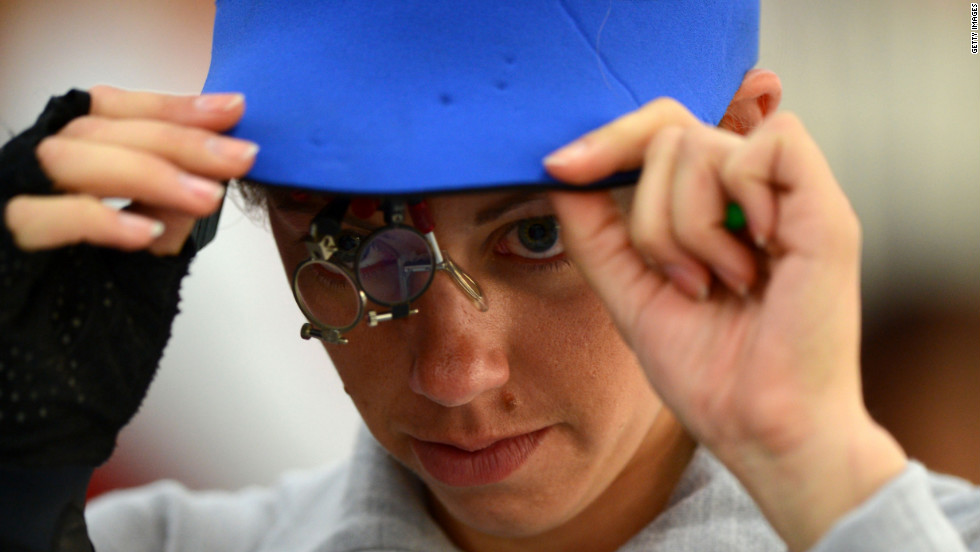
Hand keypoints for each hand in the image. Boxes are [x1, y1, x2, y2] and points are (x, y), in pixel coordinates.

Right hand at [0, 86, 254, 467]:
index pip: (109, 114)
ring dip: (146, 171)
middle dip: (176, 138)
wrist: (53, 421)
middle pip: (94, 127)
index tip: (231, 110)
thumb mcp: (146, 270)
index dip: (168, 106)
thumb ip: (166, 219)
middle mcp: (30, 188)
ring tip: (206, 197)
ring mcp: (7, 219)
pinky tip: (149, 233)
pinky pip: (35, 219)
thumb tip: (208, 173)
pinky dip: (98, 219)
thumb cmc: (98, 348)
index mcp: (67, 183)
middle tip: (238, 155)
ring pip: (63, 158)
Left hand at [545, 98, 906, 550]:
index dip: (609, 138)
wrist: (759, 431)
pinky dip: (742, 197)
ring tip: (718, 283)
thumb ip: (597, 233)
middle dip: (647, 213)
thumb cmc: (708, 373)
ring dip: (686, 228)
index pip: (659, 129)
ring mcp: (790, 197)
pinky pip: (773, 144)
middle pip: (670, 131)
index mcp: (715, 205)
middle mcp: (752, 191)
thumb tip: (562, 172)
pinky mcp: (826, 209)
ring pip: (700, 145)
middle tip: (678, 278)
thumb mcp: (630, 292)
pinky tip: (754, 256)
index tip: (559, 167)